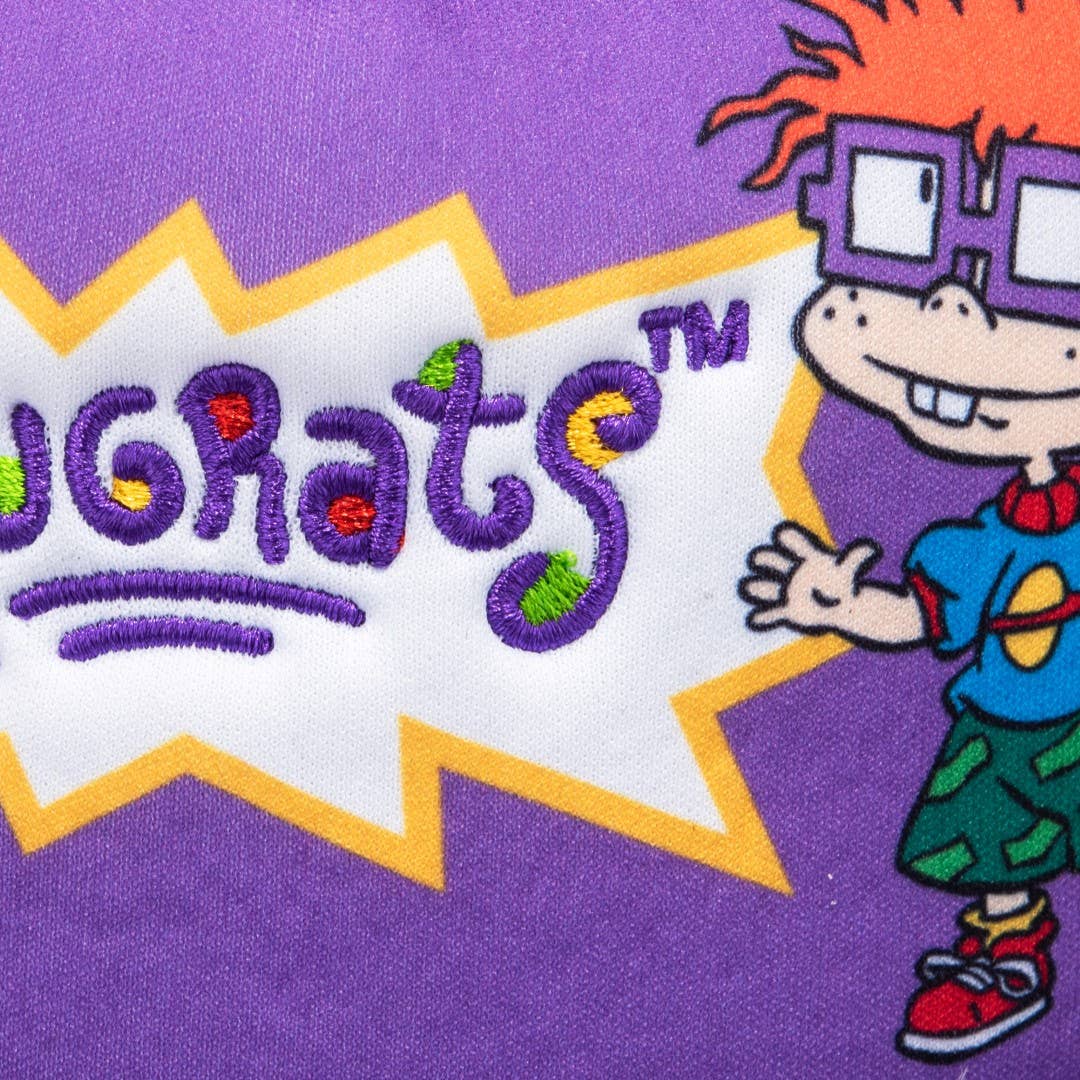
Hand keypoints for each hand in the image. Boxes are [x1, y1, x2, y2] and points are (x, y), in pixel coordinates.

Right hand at [738, 522, 881, 633]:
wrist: (837, 604)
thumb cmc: (840, 581)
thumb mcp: (848, 570)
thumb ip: (856, 558)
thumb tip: (874, 549)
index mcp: (806, 558)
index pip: (793, 543)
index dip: (787, 539)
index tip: (782, 536)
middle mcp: (791, 572)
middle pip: (771, 561)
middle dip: (765, 560)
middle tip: (758, 559)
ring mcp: (786, 592)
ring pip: (766, 587)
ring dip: (758, 588)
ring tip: (749, 587)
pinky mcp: (787, 611)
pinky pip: (772, 614)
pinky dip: (763, 617)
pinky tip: (754, 619)